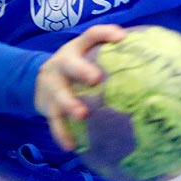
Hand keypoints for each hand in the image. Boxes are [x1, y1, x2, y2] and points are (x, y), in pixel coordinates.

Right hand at [34, 24, 126, 149]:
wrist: (38, 78)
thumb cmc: (74, 65)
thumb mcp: (85, 52)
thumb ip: (107, 52)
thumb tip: (142, 52)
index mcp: (75, 49)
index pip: (90, 35)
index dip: (105, 34)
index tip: (121, 38)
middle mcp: (60, 64)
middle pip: (70, 65)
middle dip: (82, 71)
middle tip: (96, 79)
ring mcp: (51, 86)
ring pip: (59, 95)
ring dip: (70, 105)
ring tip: (82, 115)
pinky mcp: (47, 106)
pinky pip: (53, 121)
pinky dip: (61, 133)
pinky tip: (71, 146)